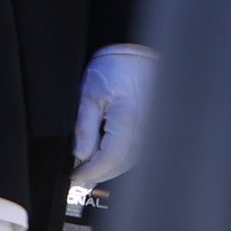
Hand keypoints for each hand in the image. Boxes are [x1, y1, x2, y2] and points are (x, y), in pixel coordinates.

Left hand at [69, 44, 152, 186]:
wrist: (139, 54)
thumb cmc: (116, 67)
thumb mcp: (89, 94)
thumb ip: (85, 127)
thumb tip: (80, 155)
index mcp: (128, 123)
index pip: (109, 160)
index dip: (91, 171)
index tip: (75, 175)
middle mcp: (146, 131)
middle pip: (122, 164)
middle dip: (100, 172)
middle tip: (80, 173)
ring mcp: (154, 130)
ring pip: (133, 160)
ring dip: (112, 167)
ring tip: (91, 165)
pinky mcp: (155, 128)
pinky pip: (140, 150)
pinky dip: (123, 157)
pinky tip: (108, 154)